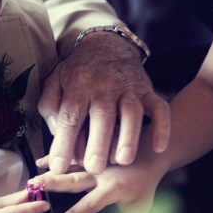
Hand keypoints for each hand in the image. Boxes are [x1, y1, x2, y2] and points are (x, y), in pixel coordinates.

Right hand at [28, 161, 159, 212]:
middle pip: (75, 179)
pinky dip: (55, 158)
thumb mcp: (142, 208)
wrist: (150, 155)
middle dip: (54, 183)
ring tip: (32, 178)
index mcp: (112, 188)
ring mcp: (94, 162)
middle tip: (35, 188)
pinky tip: (39, 162)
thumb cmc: (145, 185)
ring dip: (50, 172)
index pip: (91, 203)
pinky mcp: (91, 155)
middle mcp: (100, 174)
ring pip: (69, 166)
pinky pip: (71, 157)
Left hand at [38, 32, 169, 174]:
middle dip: (99, 142)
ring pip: (131, 112)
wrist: (108, 45)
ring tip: (123, 161)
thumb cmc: (79, 72)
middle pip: (102, 114)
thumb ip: (50, 107)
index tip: (59, 166)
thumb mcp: (56, 82)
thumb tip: (57, 135)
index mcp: (79, 86)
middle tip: (95, 167)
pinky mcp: (147, 91)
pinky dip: (162, 127)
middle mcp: (105, 86)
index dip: (64, 141)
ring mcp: (129, 88)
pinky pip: (159, 108)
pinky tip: (159, 147)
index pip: (70, 115)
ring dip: (129, 136)